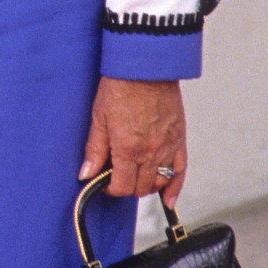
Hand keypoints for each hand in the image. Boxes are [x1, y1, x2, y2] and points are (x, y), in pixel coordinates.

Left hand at [80, 76, 186, 206]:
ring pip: (159, 182)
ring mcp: (167, 147)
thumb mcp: (99, 119)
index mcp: (128, 149)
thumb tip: (87, 173)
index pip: (121, 187)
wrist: (146, 68)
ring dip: (146, 186)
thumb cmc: (122, 87)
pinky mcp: (178, 139)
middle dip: (126, 187)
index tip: (104, 183)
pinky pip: (180, 171)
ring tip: (135, 179)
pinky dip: (175, 187)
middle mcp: (150, 152)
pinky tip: (168, 199)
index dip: (110, 189)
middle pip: (140, 188)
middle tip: (117, 179)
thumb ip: (95, 150)